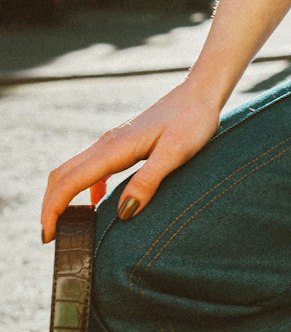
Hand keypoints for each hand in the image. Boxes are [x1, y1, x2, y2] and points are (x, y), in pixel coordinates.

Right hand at [41, 78, 221, 242]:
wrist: (201, 93)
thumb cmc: (192, 121)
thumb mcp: (176, 153)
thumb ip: (148, 180)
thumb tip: (123, 212)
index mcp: (114, 148)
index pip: (69, 181)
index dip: (53, 210)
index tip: (47, 237)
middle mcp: (107, 143)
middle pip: (62, 175)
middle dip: (50, 206)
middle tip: (50, 238)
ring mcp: (112, 142)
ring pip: (73, 169)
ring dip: (63, 196)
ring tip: (67, 226)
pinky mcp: (122, 143)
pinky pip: (91, 167)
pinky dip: (82, 188)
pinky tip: (96, 204)